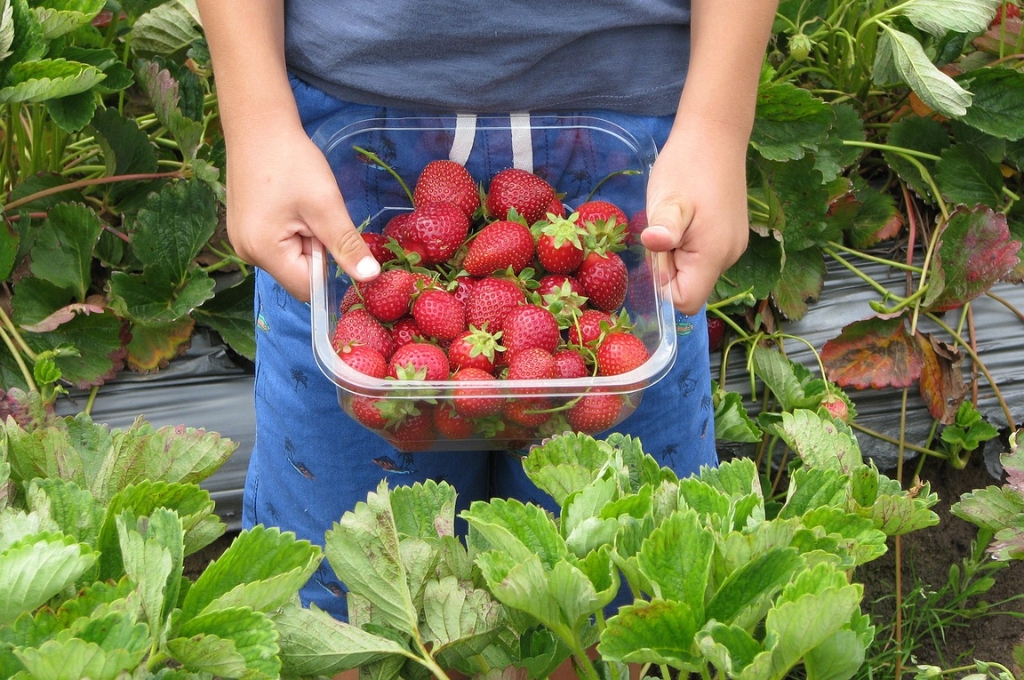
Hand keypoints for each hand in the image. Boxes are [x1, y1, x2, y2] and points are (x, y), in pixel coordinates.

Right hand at [224, 118, 378, 300]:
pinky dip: (294, 230)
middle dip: (316, 251)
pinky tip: (292, 204)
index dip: (329, 270)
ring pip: (291, 258)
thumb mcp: (325, 205)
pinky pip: (279, 244)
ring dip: (307, 239)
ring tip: (303, 205)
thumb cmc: (290, 161)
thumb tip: (370, 277)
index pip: (307, 287)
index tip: (336, 238)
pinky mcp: (245, 229)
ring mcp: (243, 241)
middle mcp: (247, 254)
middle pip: (298, 274)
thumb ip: (346, 245)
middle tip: (318, 214)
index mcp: (263, 251)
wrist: (258, 125)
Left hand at [640, 120, 750, 315]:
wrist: (715, 133)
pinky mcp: (730, 235)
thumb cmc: (688, 166)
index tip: (657, 253)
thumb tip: (655, 245)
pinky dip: (687, 243)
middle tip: (663, 229)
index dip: (663, 287)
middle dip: (668, 268)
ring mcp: (733, 246)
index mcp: (714, 255)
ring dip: (676, 254)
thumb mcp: (668, 199)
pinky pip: (702, 255)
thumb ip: (664, 229)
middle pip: (690, 287)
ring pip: (695, 270)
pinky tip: (684, 215)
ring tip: (674, 218)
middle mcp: (729, 257)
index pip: (685, 301)